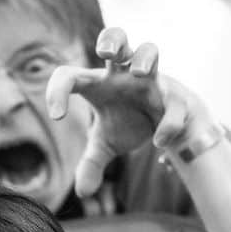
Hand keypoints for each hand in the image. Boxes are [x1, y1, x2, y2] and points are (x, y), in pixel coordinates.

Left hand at [46, 27, 215, 197]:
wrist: (169, 122)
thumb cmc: (131, 122)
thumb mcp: (107, 144)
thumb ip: (92, 163)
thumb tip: (83, 192)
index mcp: (100, 83)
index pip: (70, 76)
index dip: (58, 90)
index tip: (56, 116)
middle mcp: (124, 75)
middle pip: (116, 39)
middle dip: (112, 40)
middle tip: (105, 53)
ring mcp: (151, 81)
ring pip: (150, 51)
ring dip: (145, 57)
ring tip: (139, 73)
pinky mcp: (174, 95)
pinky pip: (174, 103)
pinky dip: (168, 122)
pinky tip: (159, 143)